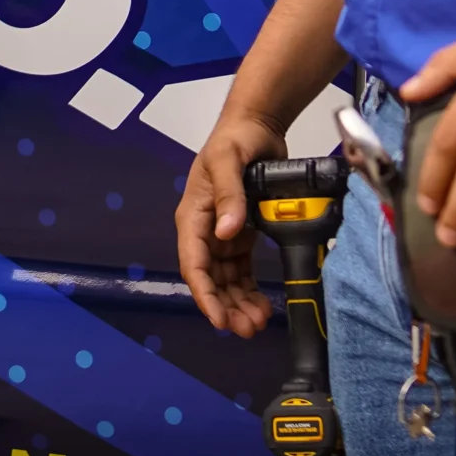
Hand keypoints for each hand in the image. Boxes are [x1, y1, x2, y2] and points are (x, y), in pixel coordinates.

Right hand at [176, 112, 286, 337]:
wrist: (256, 126)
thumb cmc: (235, 139)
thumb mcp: (227, 162)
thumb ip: (228, 195)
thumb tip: (227, 233)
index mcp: (193, 216)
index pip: (194, 264)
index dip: (205, 295)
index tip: (219, 319)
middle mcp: (206, 230)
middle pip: (211, 279)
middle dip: (225, 307)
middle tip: (246, 328)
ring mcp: (223, 233)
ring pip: (227, 280)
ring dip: (239, 303)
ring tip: (257, 322)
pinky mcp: (242, 233)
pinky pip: (243, 270)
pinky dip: (250, 288)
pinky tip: (261, 303)